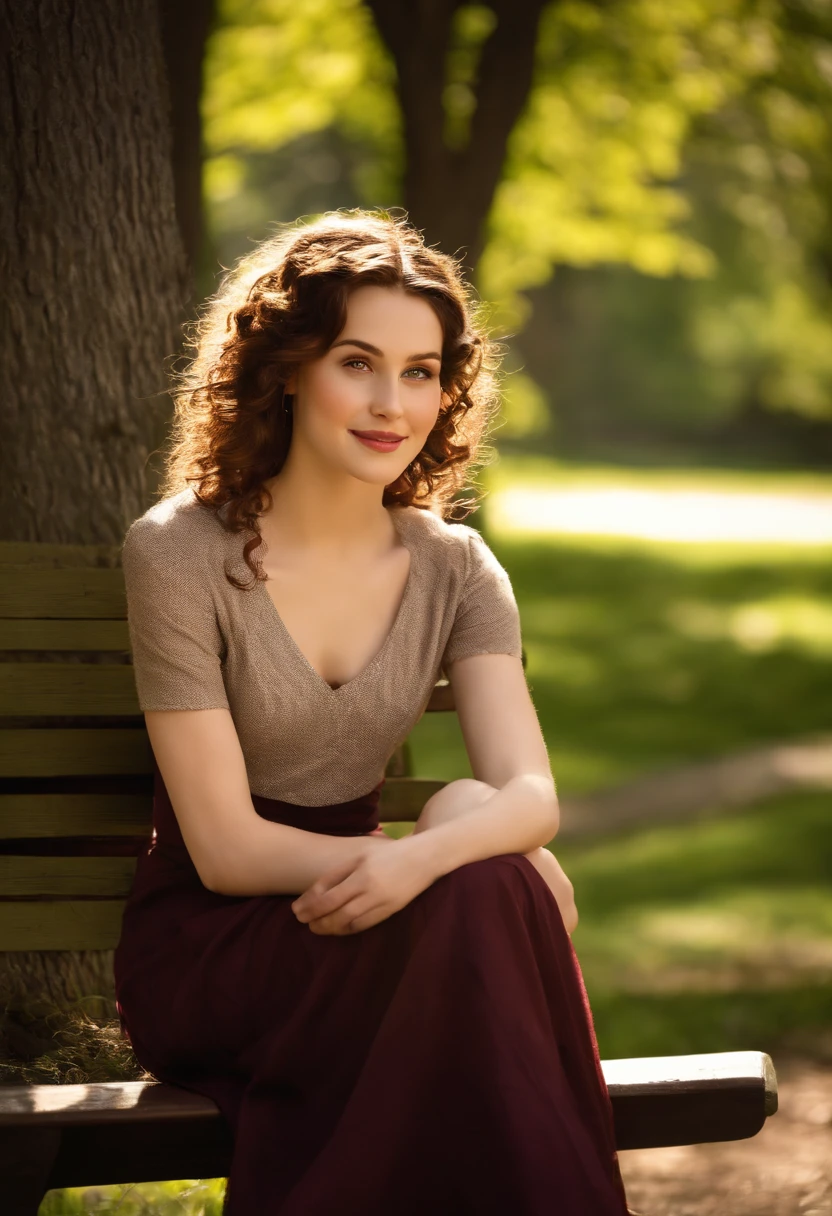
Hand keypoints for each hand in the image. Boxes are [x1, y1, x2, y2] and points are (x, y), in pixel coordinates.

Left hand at [291, 836, 434, 934]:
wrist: (424, 858)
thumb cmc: (388, 854)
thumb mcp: (361, 855)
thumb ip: (339, 873)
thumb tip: (315, 892)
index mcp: (360, 872)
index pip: (328, 894)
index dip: (309, 904)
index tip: (296, 910)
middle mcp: (370, 889)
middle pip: (336, 911)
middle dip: (316, 919)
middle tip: (303, 922)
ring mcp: (381, 902)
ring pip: (349, 922)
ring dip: (329, 927)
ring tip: (316, 927)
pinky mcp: (391, 912)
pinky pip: (364, 925)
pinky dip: (347, 929)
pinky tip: (338, 928)